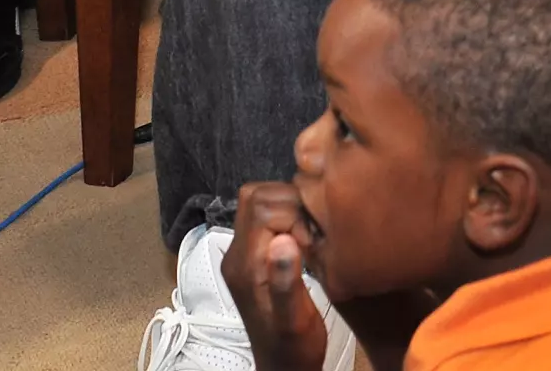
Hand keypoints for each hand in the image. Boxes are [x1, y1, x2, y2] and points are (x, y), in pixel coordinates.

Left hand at [224, 184, 330, 370]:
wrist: (283, 368)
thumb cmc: (293, 348)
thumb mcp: (295, 320)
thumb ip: (286, 282)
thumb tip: (285, 240)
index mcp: (245, 266)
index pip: (259, 207)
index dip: (292, 212)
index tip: (311, 240)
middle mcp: (237, 254)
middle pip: (255, 197)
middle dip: (291, 203)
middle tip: (313, 233)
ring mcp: (244, 254)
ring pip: (260, 202)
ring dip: (290, 207)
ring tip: (311, 236)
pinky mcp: (255, 256)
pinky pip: (266, 218)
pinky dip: (289, 217)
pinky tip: (306, 241)